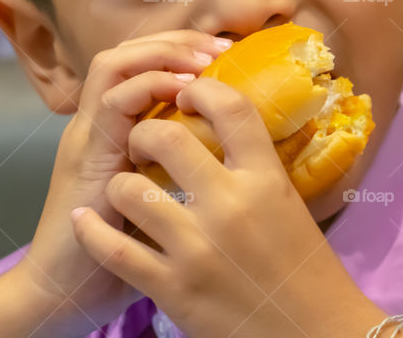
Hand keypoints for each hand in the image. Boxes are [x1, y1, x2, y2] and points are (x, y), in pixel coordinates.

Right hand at [16, 30, 232, 336]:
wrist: (61, 294)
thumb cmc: (115, 257)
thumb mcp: (155, 202)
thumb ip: (179, 173)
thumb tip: (237, 159)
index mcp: (112, 130)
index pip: (138, 64)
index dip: (180, 50)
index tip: (225, 55)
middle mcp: (95, 124)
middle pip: (126, 52)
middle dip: (175, 41)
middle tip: (219, 45)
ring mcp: (87, 136)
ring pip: (112, 63)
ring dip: (161, 53)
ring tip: (202, 60)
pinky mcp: (85, 155)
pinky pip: (113, 103)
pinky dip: (149, 86)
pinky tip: (182, 90)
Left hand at [69, 76, 380, 337]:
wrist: (316, 336)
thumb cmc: (304, 271)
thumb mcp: (288, 206)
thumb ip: (254, 167)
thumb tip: (221, 127)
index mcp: (266, 180)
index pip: (230, 107)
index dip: (200, 88)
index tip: (184, 95)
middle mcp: (230, 206)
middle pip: (165, 136)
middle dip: (144, 132)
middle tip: (143, 143)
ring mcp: (197, 249)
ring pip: (129, 189)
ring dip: (120, 184)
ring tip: (124, 189)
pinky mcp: (172, 288)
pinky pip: (114, 248)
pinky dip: (92, 230)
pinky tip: (86, 219)